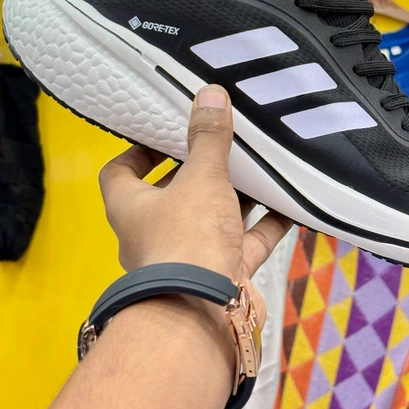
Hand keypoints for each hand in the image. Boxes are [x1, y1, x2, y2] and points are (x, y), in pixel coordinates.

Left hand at [98, 85, 292, 327]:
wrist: (203, 316)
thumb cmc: (186, 238)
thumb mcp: (200, 177)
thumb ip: (208, 138)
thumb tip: (209, 92)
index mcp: (131, 208)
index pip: (120, 172)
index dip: (137, 151)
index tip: (164, 132)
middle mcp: (154, 235)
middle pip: (172, 195)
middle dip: (197, 171)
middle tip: (220, 143)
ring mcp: (189, 259)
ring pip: (212, 220)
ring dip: (235, 197)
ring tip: (259, 165)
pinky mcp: (222, 277)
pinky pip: (245, 244)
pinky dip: (266, 225)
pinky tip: (288, 202)